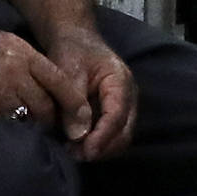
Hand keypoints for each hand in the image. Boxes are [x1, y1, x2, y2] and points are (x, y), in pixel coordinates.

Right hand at [0, 19, 73, 126]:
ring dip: (36, 125)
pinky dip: (15, 126)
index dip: (75, 104)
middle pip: (46, 106)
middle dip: (54, 119)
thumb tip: (54, 84)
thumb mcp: (8, 41)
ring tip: (37, 127)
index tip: (84, 119)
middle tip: (57, 125)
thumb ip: (32, 62)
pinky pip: (8, 124)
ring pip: (28, 119)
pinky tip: (15, 124)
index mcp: (23, 55)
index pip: (59, 83)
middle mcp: (13, 75)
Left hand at [41, 24, 138, 159]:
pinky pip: (111, 136)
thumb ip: (73, 102)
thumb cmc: (73, 51)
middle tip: (76, 154)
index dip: (103, 137)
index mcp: (120, 82)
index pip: (117, 116)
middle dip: (102, 148)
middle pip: (124, 133)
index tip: (86, 152)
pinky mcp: (113, 115)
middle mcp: (128, 98)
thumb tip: (77, 136)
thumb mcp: (68, 70)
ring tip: (73, 151)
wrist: (75, 41)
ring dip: (99, 149)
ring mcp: (123, 108)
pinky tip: (76, 146)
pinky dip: (97, 145)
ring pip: (119, 139)